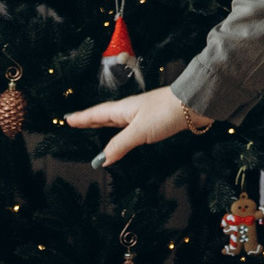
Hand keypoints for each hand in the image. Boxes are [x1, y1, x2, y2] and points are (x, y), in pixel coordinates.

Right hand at [65, 86, 206, 165]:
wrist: (195, 103)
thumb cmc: (165, 113)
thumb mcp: (139, 131)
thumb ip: (120, 145)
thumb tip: (100, 160)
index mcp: (123, 110)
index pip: (97, 114)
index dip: (83, 118)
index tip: (68, 119)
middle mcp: (131, 110)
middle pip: (106, 115)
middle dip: (91, 119)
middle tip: (76, 121)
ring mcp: (144, 114)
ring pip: (119, 120)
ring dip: (106, 124)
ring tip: (95, 127)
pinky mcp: (156, 120)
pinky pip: (132, 126)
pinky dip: (122, 131)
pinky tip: (126, 135)